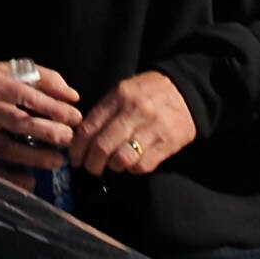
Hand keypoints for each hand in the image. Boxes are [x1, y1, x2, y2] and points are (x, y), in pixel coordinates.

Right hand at [0, 59, 79, 187]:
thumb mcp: (15, 70)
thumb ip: (45, 79)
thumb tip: (73, 96)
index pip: (28, 96)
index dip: (54, 108)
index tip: (75, 117)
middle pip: (18, 122)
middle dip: (48, 132)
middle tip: (69, 139)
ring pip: (6, 148)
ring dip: (34, 157)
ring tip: (57, 161)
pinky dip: (11, 177)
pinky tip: (30, 181)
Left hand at [66, 69, 196, 179]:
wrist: (184, 90)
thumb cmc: (148, 92)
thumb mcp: (123, 91)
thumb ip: (104, 111)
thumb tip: (82, 137)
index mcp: (118, 96)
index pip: (89, 127)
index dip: (77, 148)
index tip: (75, 158)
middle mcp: (133, 111)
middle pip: (102, 146)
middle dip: (92, 163)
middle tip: (91, 168)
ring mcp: (151, 128)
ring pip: (122, 159)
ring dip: (113, 167)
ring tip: (113, 165)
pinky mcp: (166, 144)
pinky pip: (142, 165)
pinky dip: (133, 169)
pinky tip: (132, 163)